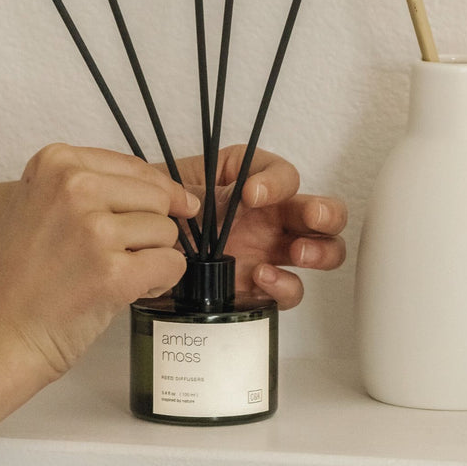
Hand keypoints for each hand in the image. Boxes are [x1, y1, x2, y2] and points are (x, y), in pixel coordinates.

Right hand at [0, 145, 196, 381]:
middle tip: (117, 257)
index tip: (166, 208)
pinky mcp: (112, 273)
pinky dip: (159, 282)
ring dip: (152, 257)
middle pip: (157, 197)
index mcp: (56, 162)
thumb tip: (177, 195)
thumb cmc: (16, 280)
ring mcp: (93, 229)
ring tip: (112, 276)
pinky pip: (172, 265)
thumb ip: (94, 189)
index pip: (135, 167)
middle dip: (151, 229)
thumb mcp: (41, 206)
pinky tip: (127, 292)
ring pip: (166, 231)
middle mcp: (75, 186)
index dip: (156, 193)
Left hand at [174, 146, 346, 309]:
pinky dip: (285, 286)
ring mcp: (269, 254)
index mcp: (251, 185)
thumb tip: (197, 200)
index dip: (277, 181)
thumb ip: (187, 189)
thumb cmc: (159, 215)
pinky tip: (262, 277)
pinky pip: (290, 291)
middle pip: (322, 211)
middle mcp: (268, 218)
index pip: (284, 175)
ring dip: (321, 250)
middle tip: (311, 216)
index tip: (252, 193)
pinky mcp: (260, 288)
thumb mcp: (171, 190)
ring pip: (322, 251)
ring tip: (299, 252)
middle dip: (325, 213)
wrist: (141, 254)